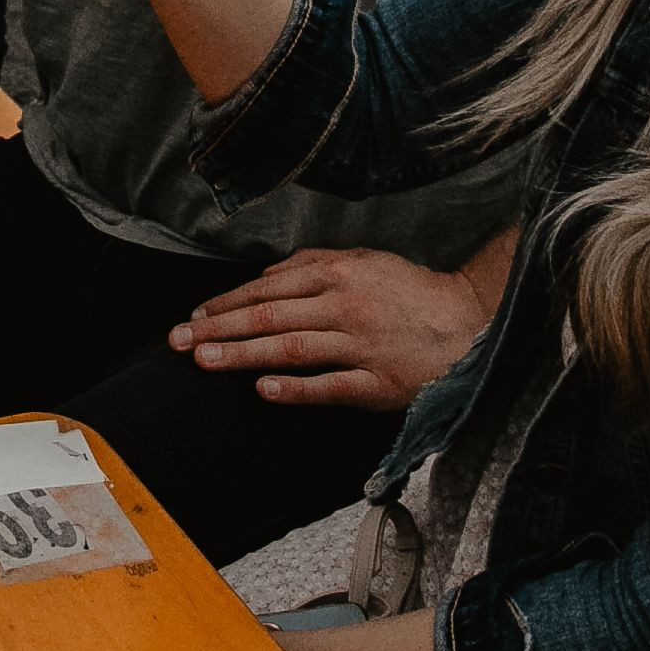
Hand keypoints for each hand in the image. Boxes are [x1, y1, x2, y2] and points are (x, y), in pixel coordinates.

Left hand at [168, 240, 505, 409]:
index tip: (195, 317)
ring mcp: (361, 346)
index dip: (227, 303)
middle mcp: (345, 307)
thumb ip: (312, 264)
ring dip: (243, 355)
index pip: (268, 290)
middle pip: (270, 318)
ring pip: (291, 350)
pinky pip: (331, 386)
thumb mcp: (363, 261)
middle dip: (218, 330)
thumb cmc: (410, 291)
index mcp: (338, 275)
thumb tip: (265, 276)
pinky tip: (265, 390)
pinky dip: (297, 388)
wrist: (469, 322)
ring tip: (205, 361)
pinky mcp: (378, 383)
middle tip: (180, 341)